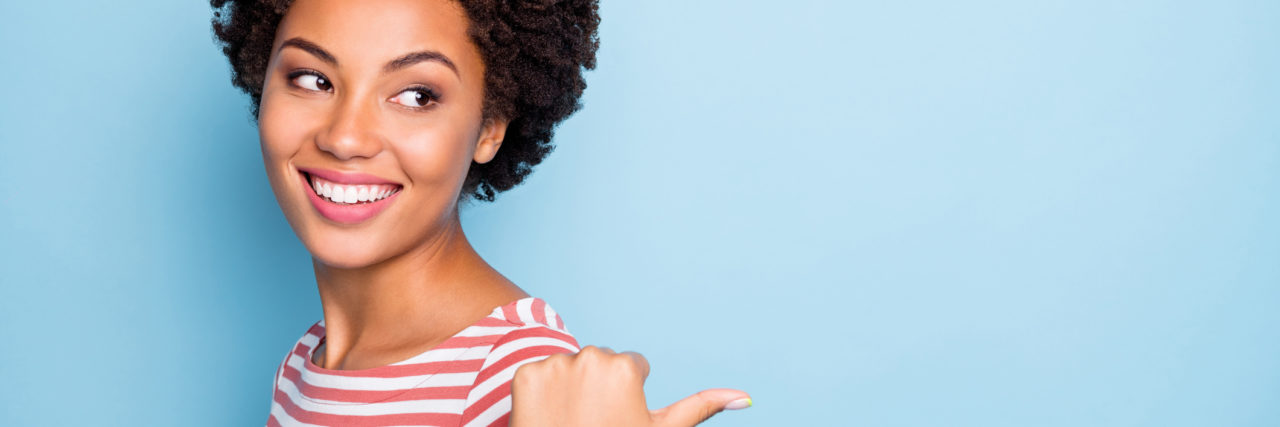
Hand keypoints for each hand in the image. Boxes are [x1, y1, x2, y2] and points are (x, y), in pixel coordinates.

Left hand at [510, 345, 751, 426]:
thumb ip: (700, 407)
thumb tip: (746, 397)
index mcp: (626, 366)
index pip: (633, 367)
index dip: (629, 397)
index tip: (618, 419)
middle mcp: (590, 357)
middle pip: (601, 362)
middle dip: (600, 386)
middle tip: (595, 422)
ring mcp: (554, 365)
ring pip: (570, 367)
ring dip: (571, 388)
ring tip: (571, 420)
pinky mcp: (524, 375)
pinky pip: (539, 375)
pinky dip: (542, 394)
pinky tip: (549, 417)